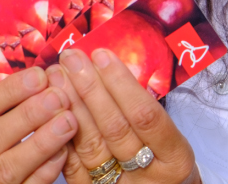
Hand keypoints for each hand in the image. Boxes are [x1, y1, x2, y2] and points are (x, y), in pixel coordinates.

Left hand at [51, 48, 198, 183]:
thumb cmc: (166, 163)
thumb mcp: (171, 141)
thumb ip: (146, 113)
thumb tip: (109, 68)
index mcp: (174, 159)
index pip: (146, 116)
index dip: (121, 84)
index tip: (102, 55)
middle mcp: (147, 176)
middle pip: (115, 128)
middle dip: (91, 88)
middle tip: (72, 58)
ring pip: (90, 145)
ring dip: (71, 106)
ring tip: (59, 75)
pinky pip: (72, 164)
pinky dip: (62, 133)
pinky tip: (53, 108)